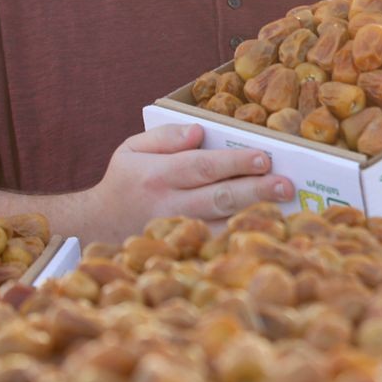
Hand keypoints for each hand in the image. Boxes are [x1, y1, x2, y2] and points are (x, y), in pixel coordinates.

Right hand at [85, 123, 293, 241]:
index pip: (202, 166)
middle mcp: (167, 205)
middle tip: (285, 185)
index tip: (265, 158)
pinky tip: (265, 232)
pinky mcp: (180, 251)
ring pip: (220, 227)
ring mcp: (175, 233)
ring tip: (284, 210)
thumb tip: (199, 131)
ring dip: (253, 219)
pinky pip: (215, 245)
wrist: (96, 227)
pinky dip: (240, 240)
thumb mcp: (131, 148)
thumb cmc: (124, 181)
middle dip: (255, 191)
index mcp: (156, 175)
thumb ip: (165, 136)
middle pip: (217, 198)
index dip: (234, 163)